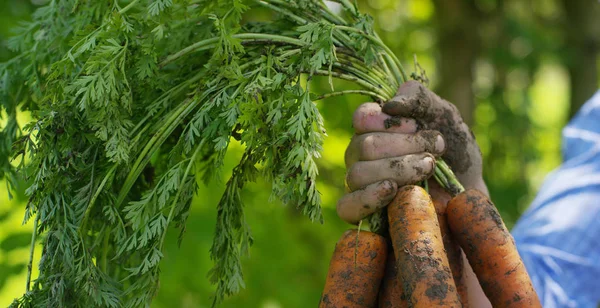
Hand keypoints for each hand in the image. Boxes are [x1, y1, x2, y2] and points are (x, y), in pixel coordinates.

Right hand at [337, 80, 486, 223]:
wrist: (469, 194)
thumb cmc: (455, 153)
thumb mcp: (444, 116)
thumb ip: (419, 98)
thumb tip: (390, 104)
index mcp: (373, 128)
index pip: (362, 118)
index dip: (390, 122)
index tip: (418, 126)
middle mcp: (360, 155)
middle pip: (363, 146)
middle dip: (404, 147)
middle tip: (434, 153)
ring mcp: (358, 185)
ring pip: (358, 174)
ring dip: (397, 169)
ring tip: (428, 169)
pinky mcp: (361, 214)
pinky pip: (347, 206)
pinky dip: (368, 197)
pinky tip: (392, 190)